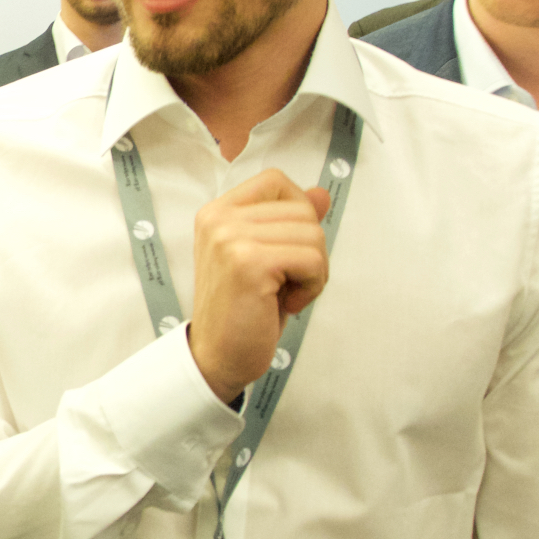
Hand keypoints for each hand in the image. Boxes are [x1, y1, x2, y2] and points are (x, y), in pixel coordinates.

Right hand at [188, 171, 331, 404]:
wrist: (218, 357)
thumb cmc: (243, 310)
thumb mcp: (267, 257)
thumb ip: (290, 223)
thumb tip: (321, 193)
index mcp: (217, 212)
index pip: (276, 181)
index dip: (297, 212)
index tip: (284, 250)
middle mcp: (218, 219)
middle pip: (301, 209)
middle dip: (310, 249)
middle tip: (286, 282)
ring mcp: (230, 238)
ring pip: (312, 233)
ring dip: (313, 270)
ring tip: (286, 294)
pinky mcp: (248, 263)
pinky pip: (312, 260)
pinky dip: (312, 286)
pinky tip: (287, 303)